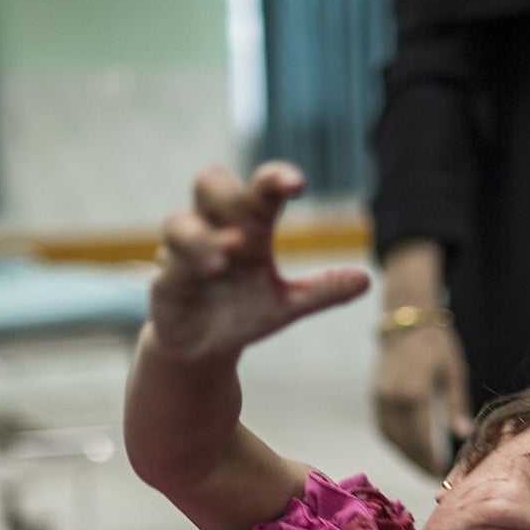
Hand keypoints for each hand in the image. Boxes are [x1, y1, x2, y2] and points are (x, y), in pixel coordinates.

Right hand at [149, 163, 369, 365]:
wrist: (204, 350)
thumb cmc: (243, 313)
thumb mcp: (287, 305)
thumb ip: (321, 291)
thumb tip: (366, 279)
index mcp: (248, 228)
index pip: (259, 189)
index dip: (275, 179)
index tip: (299, 184)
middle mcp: (213, 231)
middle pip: (208, 183)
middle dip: (229, 192)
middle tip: (256, 211)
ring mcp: (184, 256)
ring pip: (177, 223)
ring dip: (202, 238)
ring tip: (227, 256)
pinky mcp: (163, 286)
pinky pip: (166, 268)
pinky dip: (185, 268)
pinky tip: (208, 274)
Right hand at [373, 323, 469, 475]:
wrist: (406, 320)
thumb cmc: (438, 345)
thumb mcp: (455, 374)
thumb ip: (457, 406)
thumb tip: (463, 435)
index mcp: (415, 395)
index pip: (420, 440)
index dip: (430, 461)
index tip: (441, 475)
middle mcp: (393, 400)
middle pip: (403, 444)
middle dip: (418, 463)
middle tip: (434, 476)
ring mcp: (380, 398)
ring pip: (391, 438)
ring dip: (406, 455)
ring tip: (423, 465)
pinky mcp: (374, 395)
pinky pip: (383, 427)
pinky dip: (395, 441)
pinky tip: (409, 447)